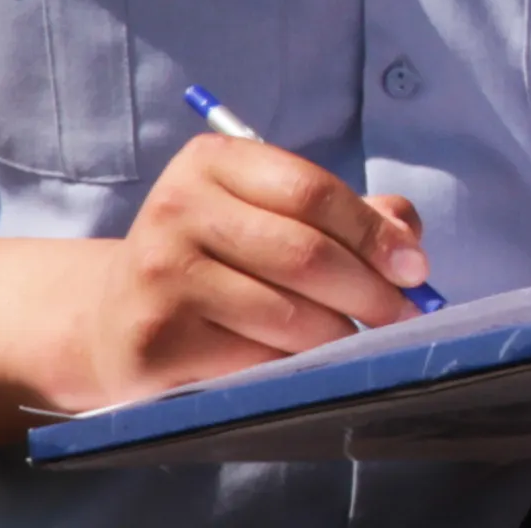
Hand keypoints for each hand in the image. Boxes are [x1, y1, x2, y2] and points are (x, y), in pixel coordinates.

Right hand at [43, 132, 428, 410]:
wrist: (115, 319)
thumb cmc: (214, 260)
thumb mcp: (267, 215)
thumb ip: (345, 215)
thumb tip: (407, 239)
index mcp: (210, 162)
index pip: (311, 191)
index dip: (373, 232)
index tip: (414, 267)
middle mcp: (177, 207)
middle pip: (304, 253)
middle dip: (370, 291)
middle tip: (402, 316)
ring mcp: (161, 274)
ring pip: (287, 314)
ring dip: (338, 336)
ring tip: (357, 342)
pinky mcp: (157, 338)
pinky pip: (255, 359)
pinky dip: (295, 368)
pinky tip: (305, 367)